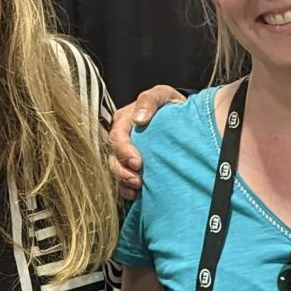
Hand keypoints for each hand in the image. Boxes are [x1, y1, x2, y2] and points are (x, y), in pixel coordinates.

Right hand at [107, 85, 185, 201]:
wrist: (178, 116)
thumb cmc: (168, 104)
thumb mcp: (162, 95)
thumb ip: (149, 101)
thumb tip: (139, 118)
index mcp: (123, 120)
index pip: (117, 136)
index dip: (124, 151)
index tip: (137, 163)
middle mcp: (120, 137)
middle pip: (112, 157)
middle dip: (122, 171)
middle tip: (137, 181)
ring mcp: (122, 152)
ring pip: (114, 170)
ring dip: (123, 182)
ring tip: (136, 190)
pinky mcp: (128, 164)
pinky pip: (120, 179)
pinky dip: (125, 189)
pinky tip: (134, 196)